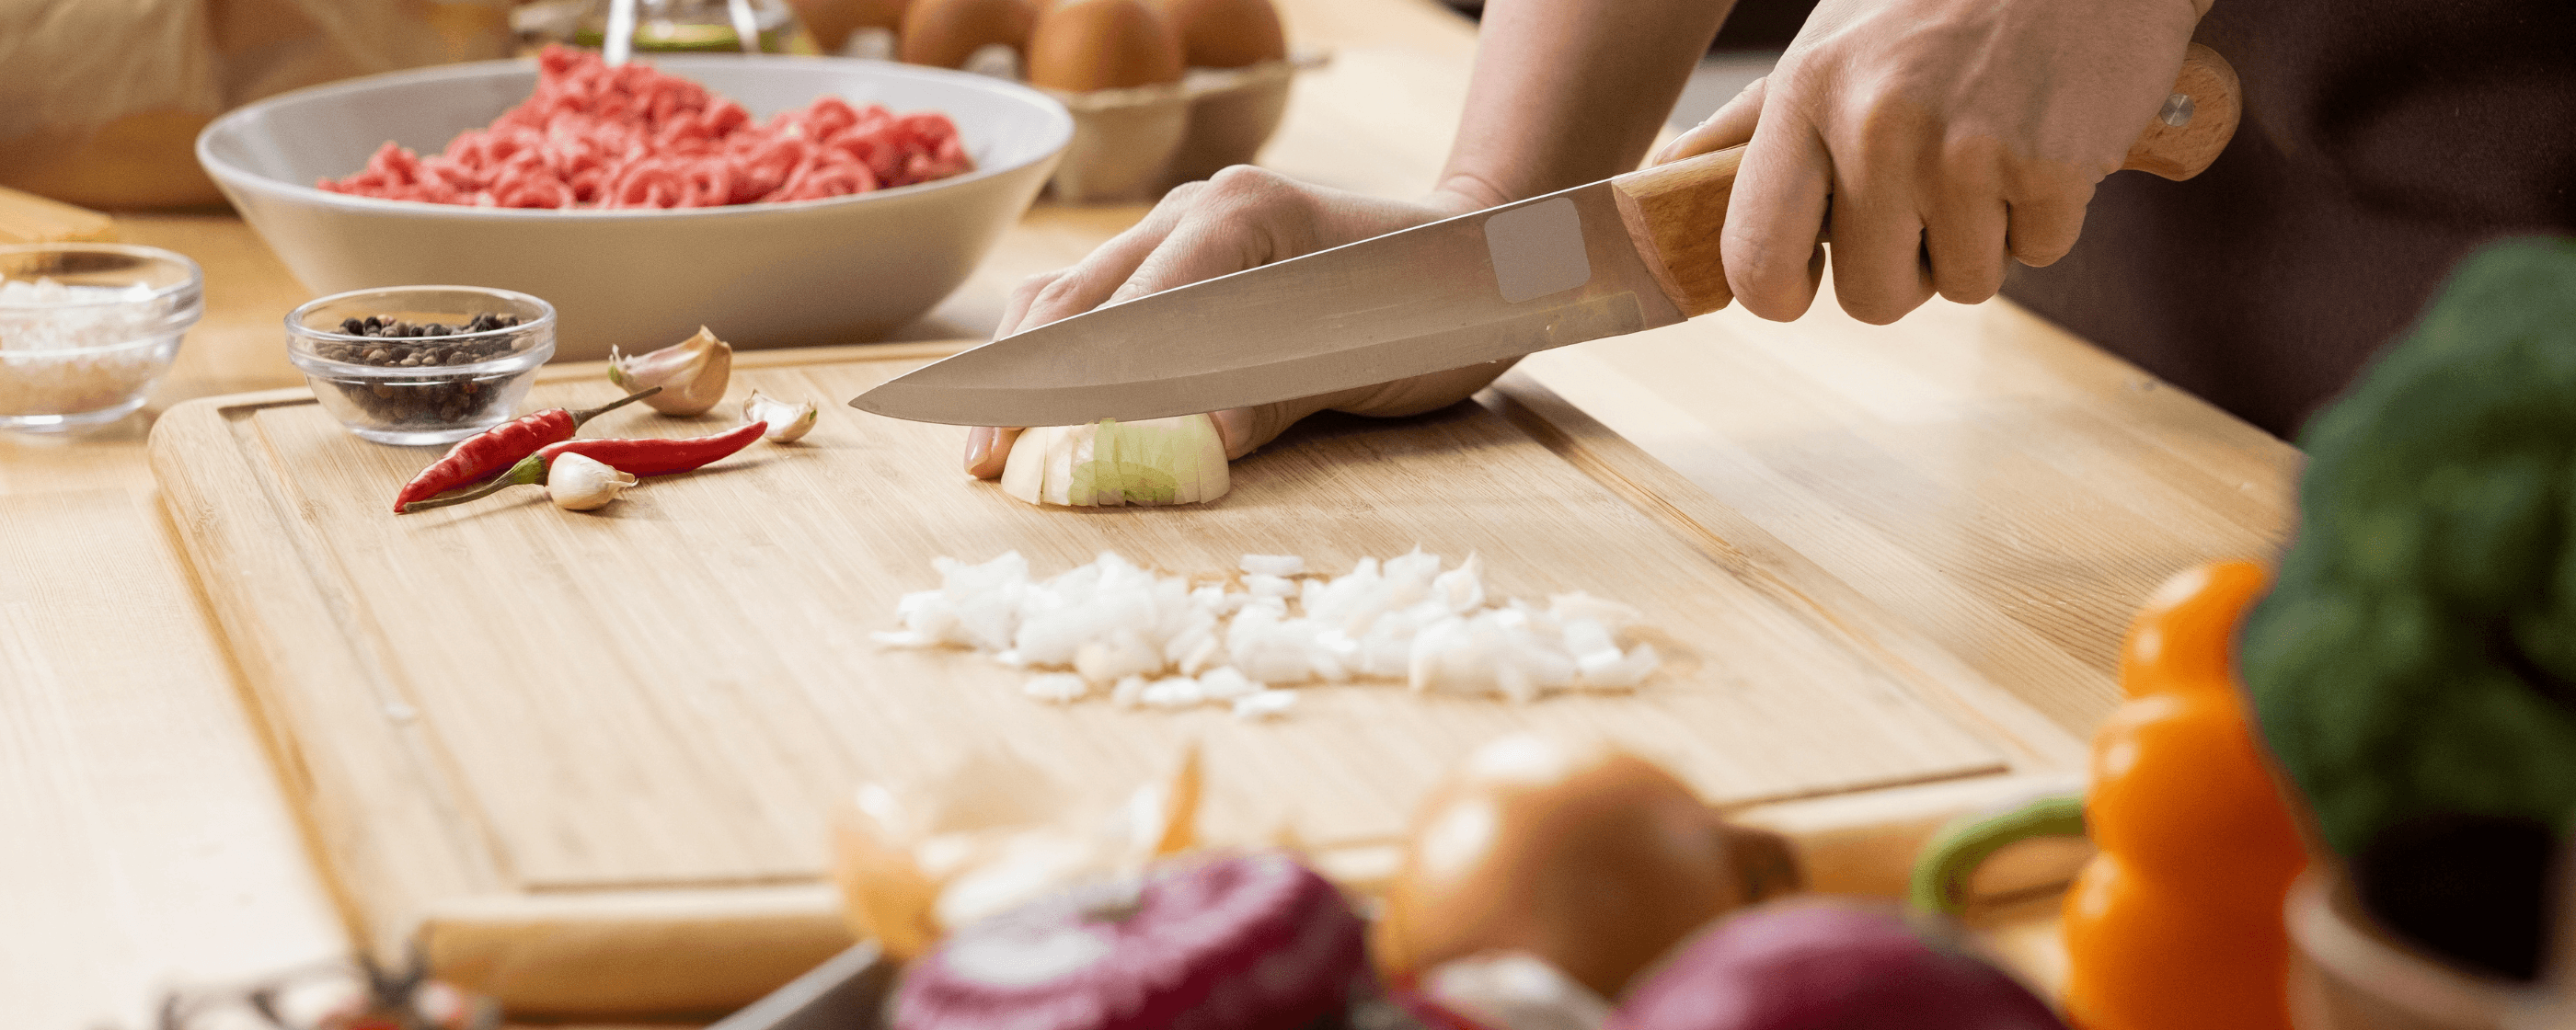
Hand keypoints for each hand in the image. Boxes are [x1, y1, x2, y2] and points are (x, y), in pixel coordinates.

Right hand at [963, 167, 1505, 478]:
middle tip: (984, 461)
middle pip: (1077, 299)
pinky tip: (1035, 406)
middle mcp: (1195, 207)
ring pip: (1073, 294)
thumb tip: (1177, 447)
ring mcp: (1184, 223)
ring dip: (1027, 371)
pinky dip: (1062, 355)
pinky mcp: (1185, 252)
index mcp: (1237, 218)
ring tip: (990, 445)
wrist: (1482, 255)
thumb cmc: (1436, 306)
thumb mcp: (1362, 361)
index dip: (1072, 387)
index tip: (1027, 449)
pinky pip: (1102, 299)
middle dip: (1022, 385)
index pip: (1128, 313)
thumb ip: (1266, 399)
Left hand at [1653, 0, 2207, 323]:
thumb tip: (1659, 181)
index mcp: (1806, 97)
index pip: (1755, 260)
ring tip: (1990, 149)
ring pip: (1963, 285)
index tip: (1808, 279)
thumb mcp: (1829, 42)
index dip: (1781, 293)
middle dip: (1904, 269)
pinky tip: (2043, 139)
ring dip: (1981, 238)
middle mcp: (1876, 127)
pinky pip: (2038, 254)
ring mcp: (1967, 151)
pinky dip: (2046, 214)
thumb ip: (1747, 127)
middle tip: (1927, 197)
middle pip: (1871, 300)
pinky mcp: (2052, 167)